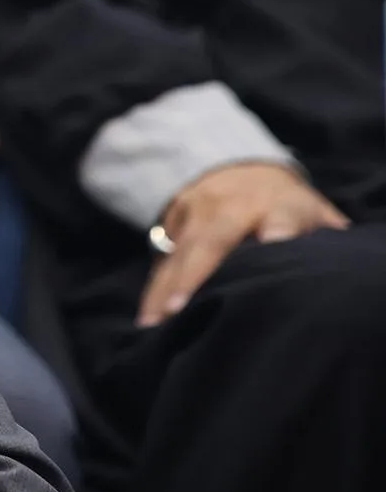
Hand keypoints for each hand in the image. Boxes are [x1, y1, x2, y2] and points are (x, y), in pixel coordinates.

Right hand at [137, 162, 348, 326]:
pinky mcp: (173, 222)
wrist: (237, 168)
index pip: (282, 217)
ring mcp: (197, 212)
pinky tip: (148, 317)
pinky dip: (154, 289)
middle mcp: (232, 205)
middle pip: (213, 239)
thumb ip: (325, 240)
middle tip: (181, 308)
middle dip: (195, 273)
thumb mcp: (314, 214)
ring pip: (180, 252)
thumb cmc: (288, 208)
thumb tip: (344, 275)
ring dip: (165, 288)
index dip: (279, 231)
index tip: (273, 245)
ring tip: (155, 323)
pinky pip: (163, 260)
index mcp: (280, 203)